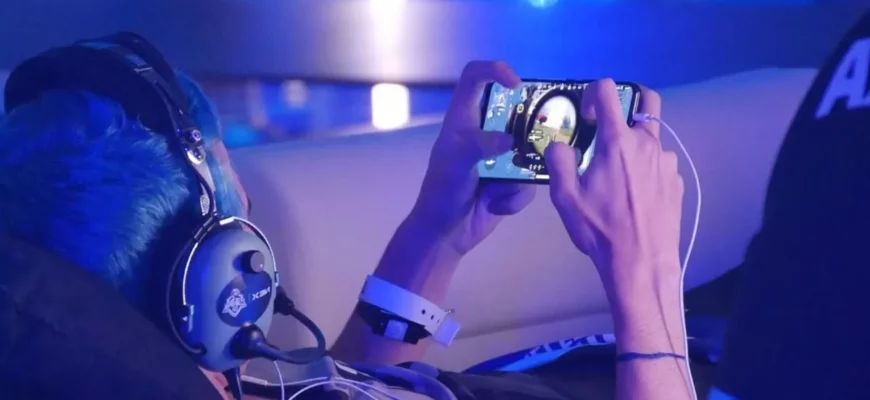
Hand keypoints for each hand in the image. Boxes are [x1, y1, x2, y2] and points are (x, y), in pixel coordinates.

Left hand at [410, 61, 535, 255]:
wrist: (446, 235)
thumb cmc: (442, 194)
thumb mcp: (454, 166)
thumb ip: (477, 146)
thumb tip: (509, 140)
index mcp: (463, 121)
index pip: (475, 78)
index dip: (495, 71)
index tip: (516, 84)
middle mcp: (483, 133)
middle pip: (516, 113)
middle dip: (528, 131)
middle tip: (534, 146)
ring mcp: (500, 156)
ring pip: (529, 150)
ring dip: (520, 174)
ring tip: (500, 191)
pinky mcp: (512, 180)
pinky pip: (530, 180)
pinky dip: (516, 197)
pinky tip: (498, 206)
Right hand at [544, 79, 683, 293]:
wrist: (642, 263)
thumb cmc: (600, 229)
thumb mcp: (565, 197)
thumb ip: (558, 161)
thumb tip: (559, 144)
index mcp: (617, 142)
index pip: (608, 90)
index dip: (593, 92)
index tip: (585, 113)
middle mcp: (647, 144)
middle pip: (645, 102)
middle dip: (628, 102)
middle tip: (609, 127)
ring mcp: (667, 162)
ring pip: (651, 138)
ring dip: (634, 145)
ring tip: (618, 177)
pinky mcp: (677, 181)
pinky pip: (660, 163)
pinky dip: (646, 169)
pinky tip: (635, 195)